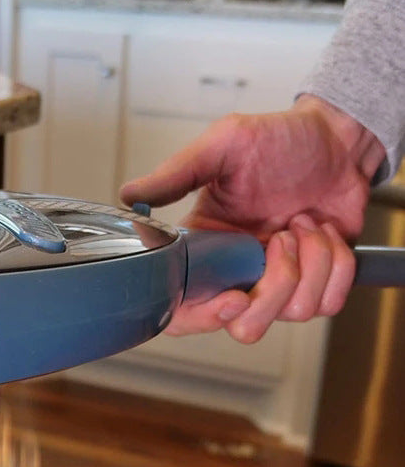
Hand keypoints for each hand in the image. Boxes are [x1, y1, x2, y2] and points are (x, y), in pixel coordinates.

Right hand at [120, 95, 385, 342]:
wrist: (336, 138)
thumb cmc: (277, 140)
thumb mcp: (223, 146)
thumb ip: (175, 174)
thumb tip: (129, 194)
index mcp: (204, 255)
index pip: (184, 313)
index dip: (203, 318)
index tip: (232, 298)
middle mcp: (238, 277)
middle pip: (245, 327)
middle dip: (273, 289)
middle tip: (280, 239)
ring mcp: (278, 285)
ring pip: (293, 313)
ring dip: (311, 261)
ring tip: (302, 222)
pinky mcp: (318, 285)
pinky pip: (328, 302)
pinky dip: (337, 263)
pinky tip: (324, 231)